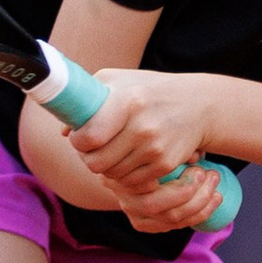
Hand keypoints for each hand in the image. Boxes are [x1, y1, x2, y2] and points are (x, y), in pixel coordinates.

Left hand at [47, 67, 217, 204]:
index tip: (80, 136)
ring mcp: (155, 149)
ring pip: (112, 175)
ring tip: (111, 152)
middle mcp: (142, 127)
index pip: (89, 137)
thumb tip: (64, 131)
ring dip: (107, 167)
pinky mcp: (166, 165)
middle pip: (96, 163)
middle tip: (91, 149)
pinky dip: (125, 175)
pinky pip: (132, 182)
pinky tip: (128, 160)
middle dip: (88, 158)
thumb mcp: (118, 80)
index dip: (78, 141)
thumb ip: (88, 99)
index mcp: (127, 101)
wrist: (197, 104)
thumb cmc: (149, 89)